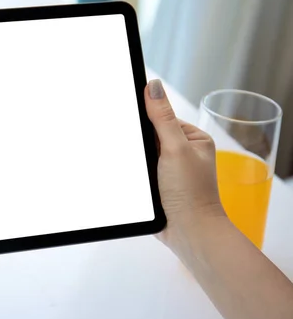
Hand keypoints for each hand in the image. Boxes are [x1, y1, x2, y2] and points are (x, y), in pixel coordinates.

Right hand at [144, 79, 226, 249]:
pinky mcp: (156, 185)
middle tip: (134, 152)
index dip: (143, 117)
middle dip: (137, 142)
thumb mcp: (176, 148)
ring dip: (133, 159)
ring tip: (133, 168)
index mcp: (193, 139)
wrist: (189, 232)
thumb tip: (153, 86)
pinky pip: (138, 171)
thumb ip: (162, 118)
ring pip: (141, 154)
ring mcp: (167, 170)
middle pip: (149, 135)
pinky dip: (132, 172)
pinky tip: (127, 174)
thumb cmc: (191, 193)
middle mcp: (181, 152)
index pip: (161, 117)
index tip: (125, 115)